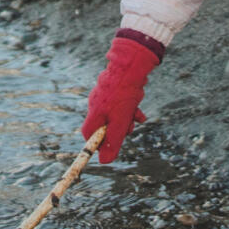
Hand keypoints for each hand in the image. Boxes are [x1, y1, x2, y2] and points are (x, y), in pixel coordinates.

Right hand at [82, 33, 161, 162]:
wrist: (132, 66)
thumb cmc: (123, 95)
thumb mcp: (120, 123)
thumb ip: (113, 142)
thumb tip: (104, 162)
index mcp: (94, 113)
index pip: (88, 134)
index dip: (97, 144)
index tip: (108, 148)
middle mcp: (96, 104)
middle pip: (104, 125)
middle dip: (118, 130)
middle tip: (129, 129)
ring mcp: (105, 96)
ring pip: (115, 115)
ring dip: (126, 119)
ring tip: (136, 117)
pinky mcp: (115, 89)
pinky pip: (121, 104)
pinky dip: (130, 109)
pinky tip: (139, 111)